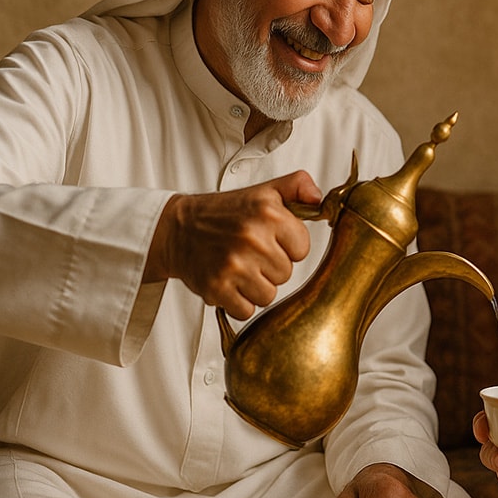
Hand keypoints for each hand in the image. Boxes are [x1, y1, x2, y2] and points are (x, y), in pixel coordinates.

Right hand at [144, 171, 321, 318]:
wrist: (177, 229)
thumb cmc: (224, 213)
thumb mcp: (264, 191)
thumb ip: (298, 186)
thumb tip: (319, 200)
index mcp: (268, 213)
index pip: (303, 248)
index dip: (288, 247)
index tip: (271, 240)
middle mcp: (252, 238)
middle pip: (286, 273)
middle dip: (271, 266)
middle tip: (250, 253)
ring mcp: (234, 265)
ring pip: (269, 294)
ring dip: (256, 286)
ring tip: (240, 267)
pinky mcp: (217, 288)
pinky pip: (247, 310)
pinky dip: (238, 301)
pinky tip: (229, 282)